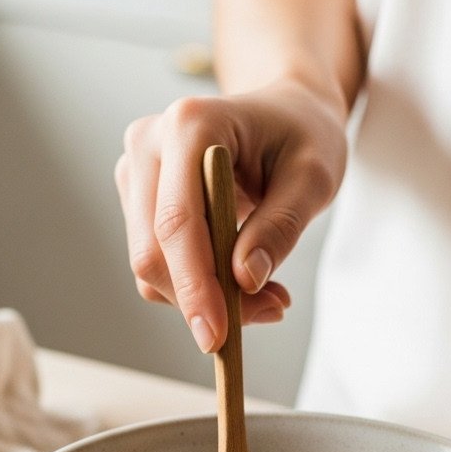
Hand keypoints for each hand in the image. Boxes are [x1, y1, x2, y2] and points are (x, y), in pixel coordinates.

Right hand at [114, 78, 346, 352]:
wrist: (285, 115)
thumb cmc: (303, 136)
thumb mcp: (315, 178)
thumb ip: (281, 227)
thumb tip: (244, 279)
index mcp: (190, 124)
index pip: (177, 220)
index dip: (194, 284)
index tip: (217, 336)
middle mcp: (148, 143)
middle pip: (153, 250)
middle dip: (202, 298)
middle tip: (271, 311)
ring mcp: (136, 170)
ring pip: (150, 264)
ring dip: (203, 296)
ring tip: (269, 294)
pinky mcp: (137, 198)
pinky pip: (157, 263)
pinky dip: (196, 286)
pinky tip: (243, 281)